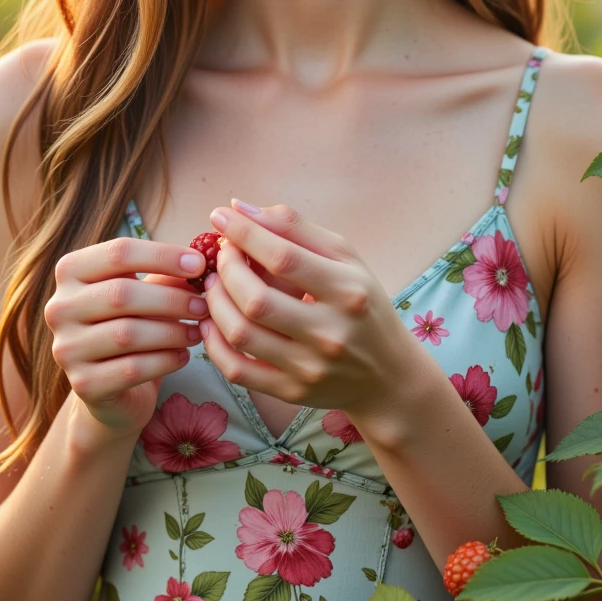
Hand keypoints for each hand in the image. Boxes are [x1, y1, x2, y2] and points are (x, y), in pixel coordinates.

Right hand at [44, 236, 208, 439]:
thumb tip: (201, 259)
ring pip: (126, 334)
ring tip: (197, 331)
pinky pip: (131, 369)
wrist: (111, 386)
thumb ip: (166, 275)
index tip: (200, 265)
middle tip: (204, 305)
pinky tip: (183, 356)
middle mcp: (59, 308)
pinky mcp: (83, 384)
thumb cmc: (131, 326)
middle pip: (121, 293)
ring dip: (172, 332)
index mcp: (71, 272)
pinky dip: (165, 361)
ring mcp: (66, 348)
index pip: (119, 252)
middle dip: (171, 299)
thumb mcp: (146, 293)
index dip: (163, 255)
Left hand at [198, 200, 429, 424]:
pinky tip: (212, 321)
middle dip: (227, 268)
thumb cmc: (362, 304)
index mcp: (347, 291)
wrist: (388, 375)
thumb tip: (239, 208)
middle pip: (257, 299)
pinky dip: (214, 343)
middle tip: (222, 253)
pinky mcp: (292, 392)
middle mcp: (330, 332)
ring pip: (241, 334)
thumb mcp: (345, 259)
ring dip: (215, 302)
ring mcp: (310, 367)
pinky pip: (237, 370)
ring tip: (214, 283)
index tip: (220, 217)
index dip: (245, 234)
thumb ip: (295, 229)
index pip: (284, 257)